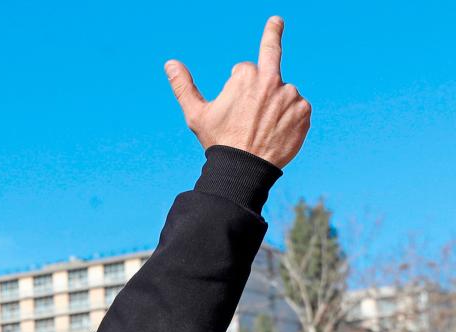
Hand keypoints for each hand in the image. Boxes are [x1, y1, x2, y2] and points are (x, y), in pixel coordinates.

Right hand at [165, 16, 310, 168]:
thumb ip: (184, 86)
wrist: (244, 169)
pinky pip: (298, 108)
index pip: (243, 69)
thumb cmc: (219, 141)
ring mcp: (290, 94)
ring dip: (275, 103)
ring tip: (264, 128)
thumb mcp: (196, 114)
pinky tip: (277, 132)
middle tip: (276, 20)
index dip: (236, 87)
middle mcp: (271, 79)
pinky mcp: (304, 110)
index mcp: (245, 75)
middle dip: (272, 33)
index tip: (233, 106)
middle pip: (271, 60)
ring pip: (283, 91)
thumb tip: (170, 63)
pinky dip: (290, 117)